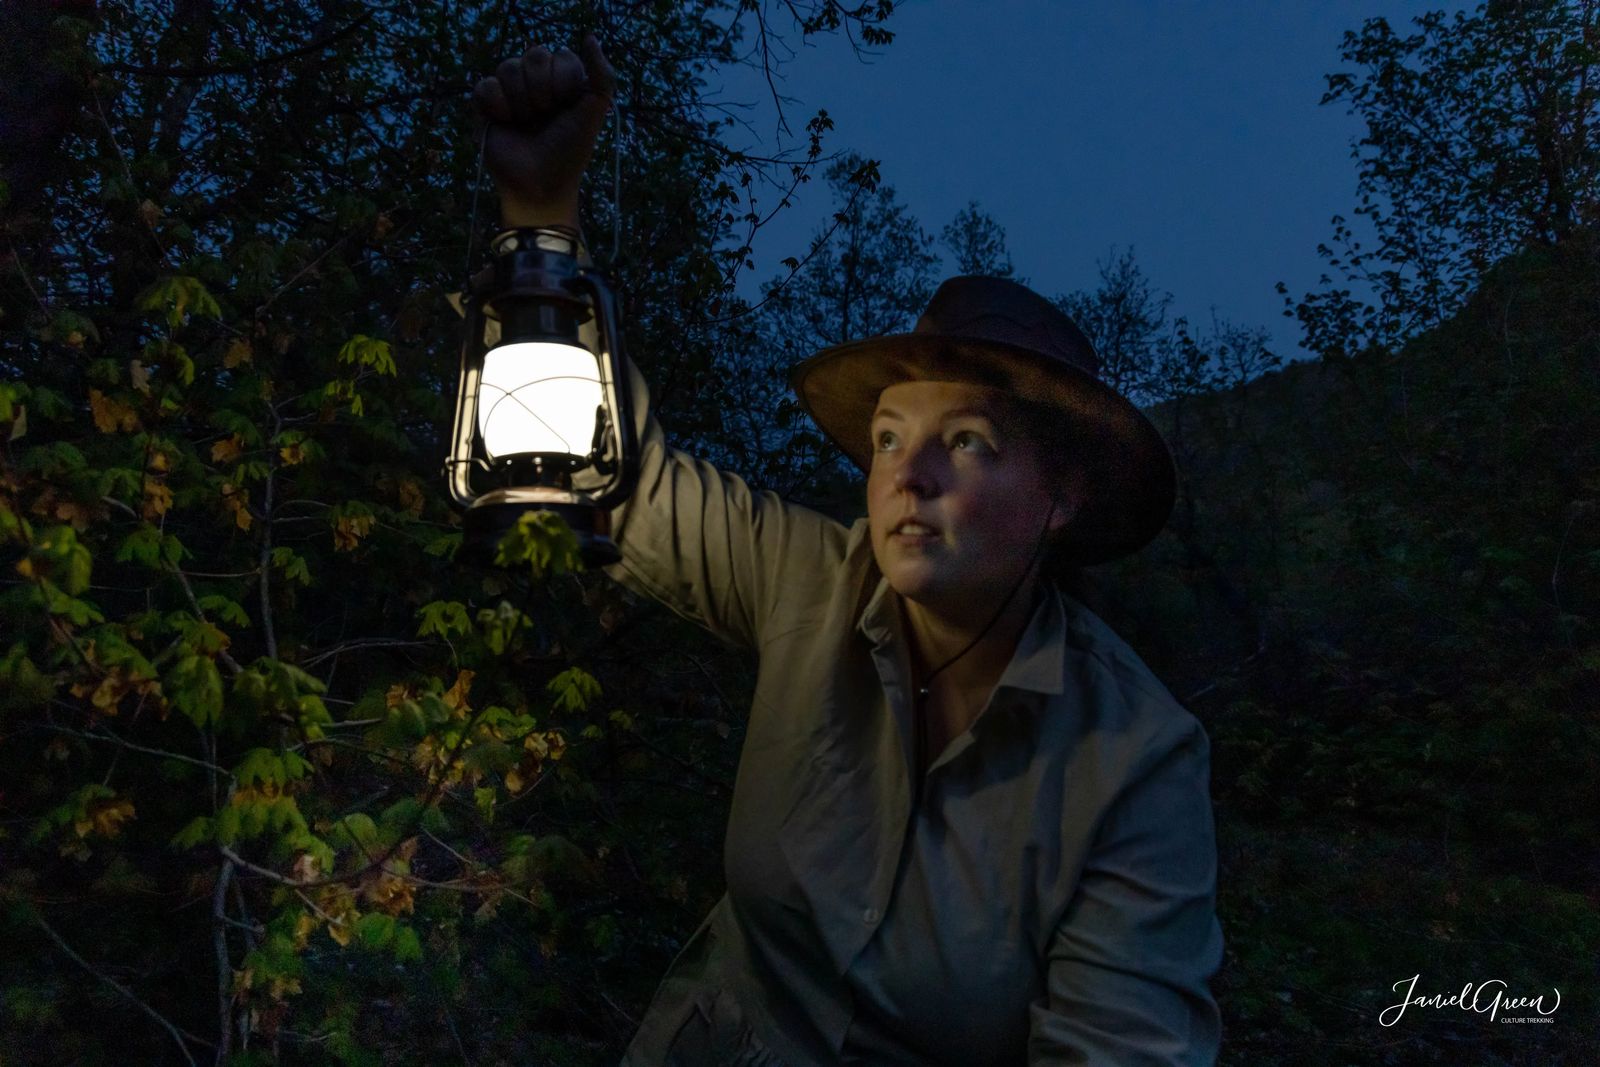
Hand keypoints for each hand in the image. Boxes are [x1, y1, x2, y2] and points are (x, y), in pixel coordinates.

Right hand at [472, 34, 615, 229]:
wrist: (540, 185)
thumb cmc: (569, 152)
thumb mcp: (595, 111)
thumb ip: (602, 75)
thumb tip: (591, 38)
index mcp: (562, 83)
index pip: (560, 55)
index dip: (563, 80)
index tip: (567, 106)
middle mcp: (536, 84)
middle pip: (534, 54)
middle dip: (542, 87)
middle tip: (545, 114)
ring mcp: (511, 93)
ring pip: (508, 66)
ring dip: (522, 99)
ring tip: (526, 122)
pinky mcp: (486, 106)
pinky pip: (485, 84)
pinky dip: (498, 105)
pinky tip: (506, 122)